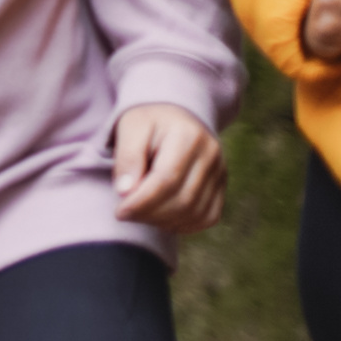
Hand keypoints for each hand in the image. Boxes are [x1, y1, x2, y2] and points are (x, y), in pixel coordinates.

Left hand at [112, 103, 225, 232]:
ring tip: (139, 213)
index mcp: (188, 136)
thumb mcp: (131, 128)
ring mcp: (220, 173)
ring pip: (195, 213)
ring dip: (163, 221)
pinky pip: (207, 217)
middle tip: (125, 214)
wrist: (175, 116)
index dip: (142, 202)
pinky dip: (182, 224)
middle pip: (183, 200)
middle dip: (149, 214)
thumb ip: (127, 158)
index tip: (119, 211)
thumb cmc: (148, 122)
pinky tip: (160, 217)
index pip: (167, 180)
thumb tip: (125, 192)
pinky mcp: (221, 187)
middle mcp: (211, 156)